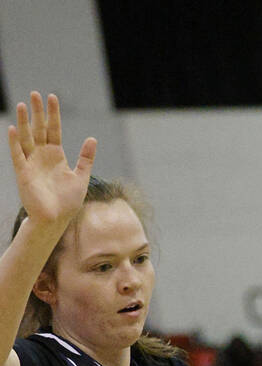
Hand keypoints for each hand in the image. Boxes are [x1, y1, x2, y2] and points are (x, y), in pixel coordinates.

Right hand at [8, 92, 96, 227]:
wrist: (55, 220)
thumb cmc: (67, 202)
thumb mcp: (80, 178)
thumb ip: (85, 159)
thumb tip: (92, 138)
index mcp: (55, 156)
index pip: (53, 129)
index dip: (53, 114)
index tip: (52, 97)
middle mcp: (42, 156)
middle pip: (39, 129)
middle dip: (37, 112)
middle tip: (35, 93)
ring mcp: (31, 163)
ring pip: (27, 138)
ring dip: (24, 122)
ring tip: (23, 105)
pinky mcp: (23, 173)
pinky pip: (18, 155)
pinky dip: (15, 142)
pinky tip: (14, 128)